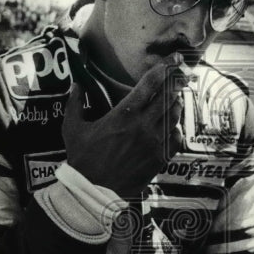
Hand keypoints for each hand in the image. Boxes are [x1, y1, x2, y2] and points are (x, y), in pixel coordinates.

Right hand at [62, 59, 187, 197]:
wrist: (93, 191)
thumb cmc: (82, 159)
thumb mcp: (72, 128)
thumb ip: (75, 104)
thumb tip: (75, 86)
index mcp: (124, 114)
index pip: (150, 85)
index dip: (163, 70)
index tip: (171, 62)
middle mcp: (143, 126)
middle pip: (168, 97)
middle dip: (176, 84)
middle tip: (180, 76)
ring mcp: (154, 143)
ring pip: (174, 116)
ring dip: (176, 104)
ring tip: (175, 99)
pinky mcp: (159, 159)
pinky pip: (176, 138)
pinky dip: (176, 129)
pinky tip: (171, 127)